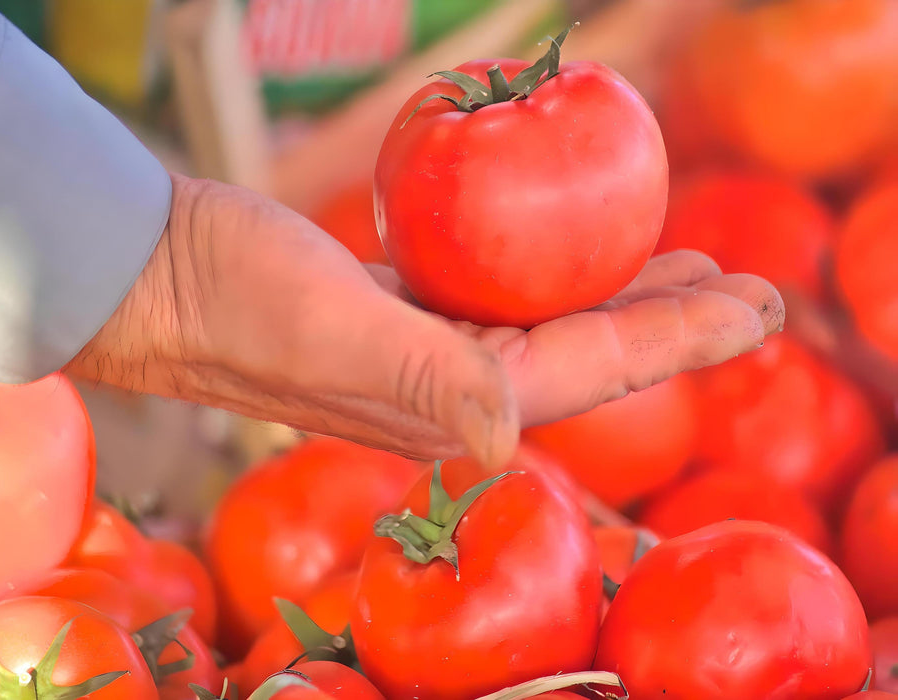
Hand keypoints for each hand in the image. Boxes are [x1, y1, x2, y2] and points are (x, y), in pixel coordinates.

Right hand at [66, 174, 784, 468]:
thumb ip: (423, 384)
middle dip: (675, 322)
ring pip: (553, 319)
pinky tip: (571, 245)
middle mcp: (453, 386)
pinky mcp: (401, 310)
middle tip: (751, 285)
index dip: (687, 335)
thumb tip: (503, 435)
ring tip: (685, 261)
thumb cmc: (237, 298)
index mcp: (458, 401)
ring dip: (621, 292)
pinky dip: (551, 268)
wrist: (163, 274)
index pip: (600, 368)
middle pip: (593, 350)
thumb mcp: (332, 332)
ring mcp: (428, 349)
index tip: (761, 301)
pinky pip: (500, 292)